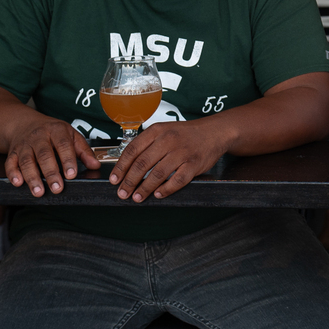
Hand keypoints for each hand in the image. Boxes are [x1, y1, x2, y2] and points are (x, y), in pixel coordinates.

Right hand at [5, 117, 97, 197]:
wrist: (25, 123)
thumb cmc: (52, 132)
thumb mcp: (71, 135)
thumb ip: (83, 151)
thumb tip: (95, 165)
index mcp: (57, 130)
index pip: (63, 145)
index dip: (68, 160)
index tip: (71, 174)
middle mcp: (39, 136)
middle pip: (44, 155)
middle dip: (51, 173)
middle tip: (57, 188)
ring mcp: (25, 144)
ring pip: (27, 161)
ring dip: (32, 177)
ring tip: (39, 191)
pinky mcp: (13, 152)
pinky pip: (10, 163)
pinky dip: (13, 173)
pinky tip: (18, 182)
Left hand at [108, 120, 225, 201]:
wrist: (214, 132)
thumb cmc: (186, 134)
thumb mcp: (164, 131)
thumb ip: (148, 144)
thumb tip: (127, 167)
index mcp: (158, 131)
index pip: (133, 149)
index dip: (121, 167)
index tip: (114, 180)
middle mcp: (169, 140)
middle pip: (143, 163)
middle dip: (129, 181)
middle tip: (122, 193)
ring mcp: (182, 152)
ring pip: (158, 174)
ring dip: (145, 188)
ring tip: (137, 197)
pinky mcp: (194, 164)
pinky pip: (178, 180)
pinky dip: (166, 189)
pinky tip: (158, 194)